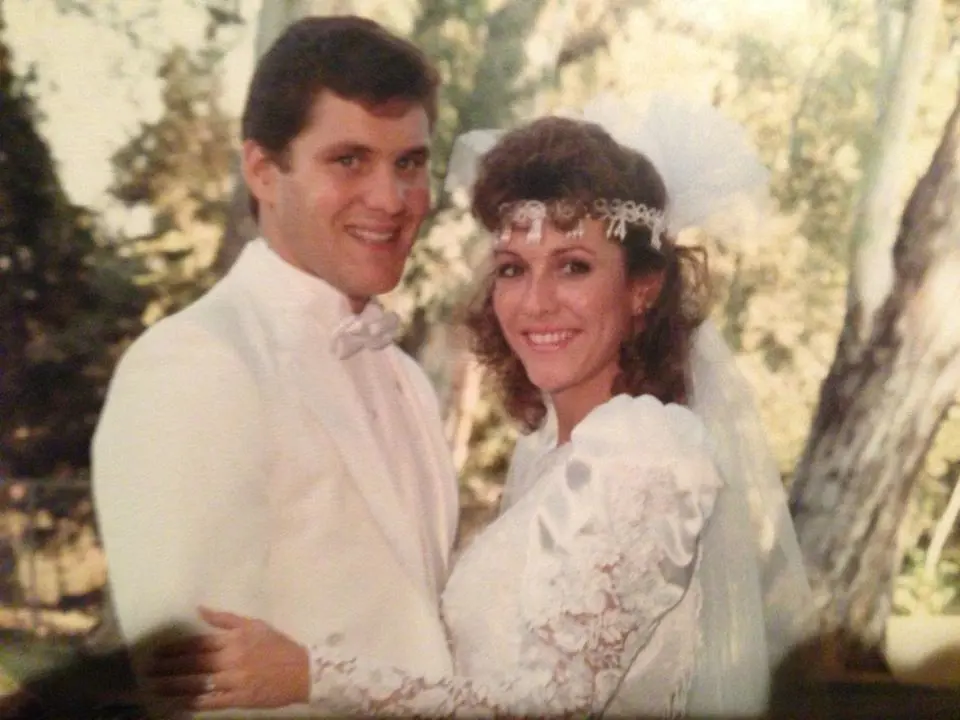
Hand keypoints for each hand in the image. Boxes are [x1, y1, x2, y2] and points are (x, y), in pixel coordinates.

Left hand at [146, 606, 309, 709]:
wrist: (303, 671)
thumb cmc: (278, 646)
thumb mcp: (254, 625)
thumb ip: (225, 619)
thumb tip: (199, 609)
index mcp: (235, 640)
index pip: (198, 644)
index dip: (176, 649)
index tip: (158, 652)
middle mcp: (232, 660)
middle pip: (194, 664)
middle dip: (169, 667)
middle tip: (149, 669)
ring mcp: (235, 682)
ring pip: (199, 684)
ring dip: (175, 686)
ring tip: (156, 686)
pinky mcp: (239, 699)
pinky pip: (212, 702)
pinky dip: (194, 703)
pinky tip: (178, 703)